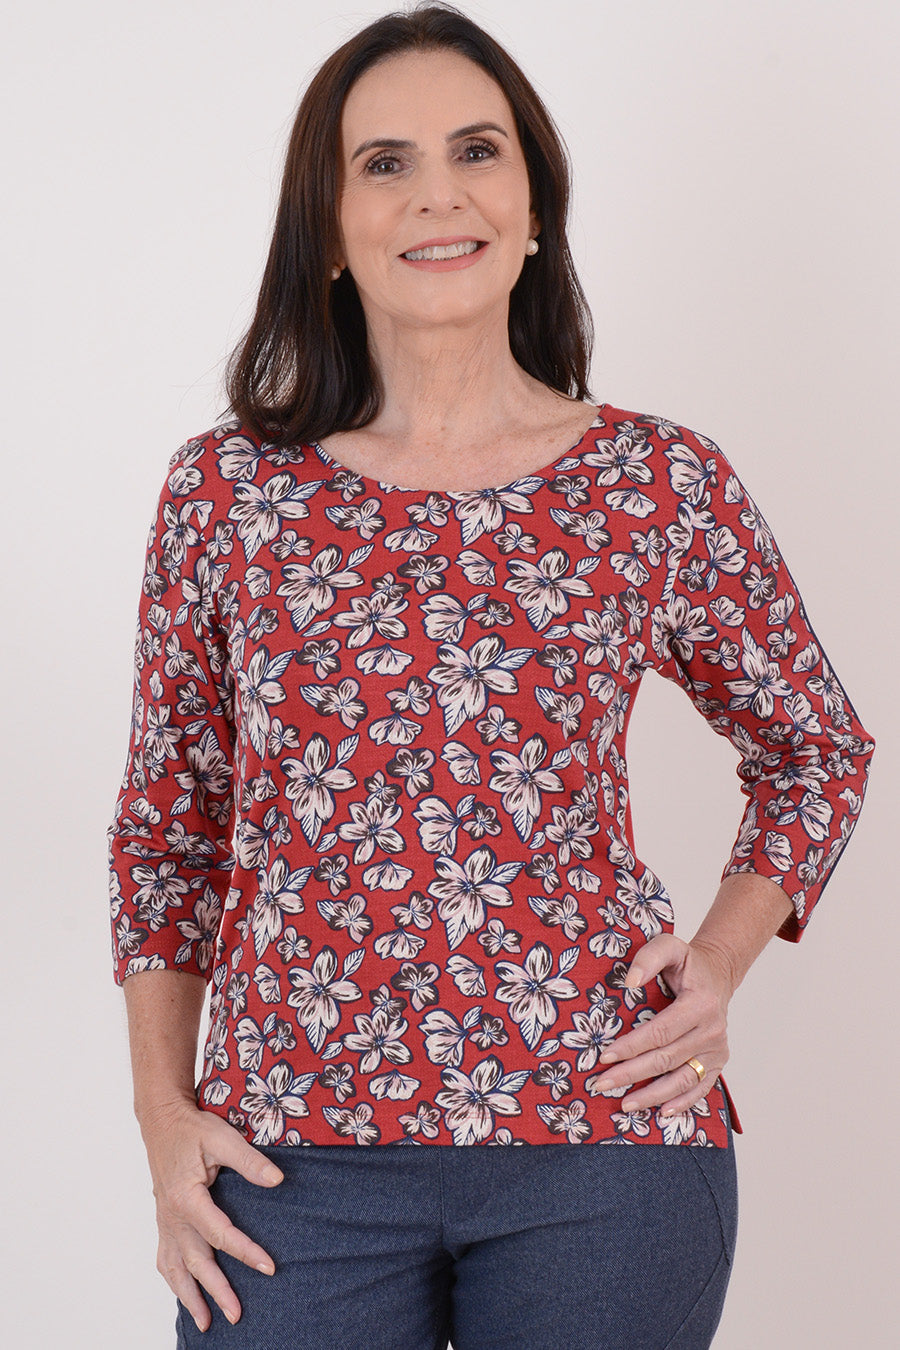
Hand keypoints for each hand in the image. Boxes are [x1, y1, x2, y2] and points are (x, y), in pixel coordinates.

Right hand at [139, 1095, 283, 1331]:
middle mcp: (172, 1216)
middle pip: (196, 1262)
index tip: (268, 1268)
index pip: (220, 1234)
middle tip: (237, 1315)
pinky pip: (165, 1258)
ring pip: (175, 1268)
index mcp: (186, 1198)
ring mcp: (165, 1221)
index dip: (245, 1253)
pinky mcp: (164, 1221)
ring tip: (206, 1323)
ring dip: (190, 1297)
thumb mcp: (222, 1137)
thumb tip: (277, 1180)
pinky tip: (184, 1294)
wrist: (162, 1121)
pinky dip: (174, 1281)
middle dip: (217, 1291)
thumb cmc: (192, 1128)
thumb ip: (250, 1160)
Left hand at [593, 933, 734, 1115]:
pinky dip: (683, 1102)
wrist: (718, 974)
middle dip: (631, 1074)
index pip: (660, 1032)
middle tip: (602, 1083)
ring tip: (625, 1104)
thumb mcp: (669, 946)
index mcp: (700, 1004)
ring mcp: (717, 1049)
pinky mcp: (718, 1061)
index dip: (631, 1046)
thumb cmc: (688, 963)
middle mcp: (712, 1030)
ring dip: (653, 1095)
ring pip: (683, 1079)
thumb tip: (629, 981)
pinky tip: (663, 1112)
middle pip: (666, 1059)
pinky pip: (701, 1087)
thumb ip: (648, 958)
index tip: (605, 1055)